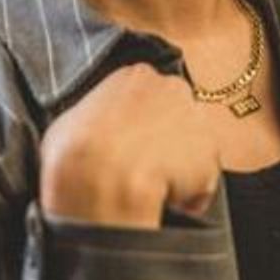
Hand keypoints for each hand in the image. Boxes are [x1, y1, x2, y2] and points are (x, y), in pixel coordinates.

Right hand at [39, 64, 221, 229]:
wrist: (102, 177)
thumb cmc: (75, 148)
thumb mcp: (69, 121)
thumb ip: (91, 117)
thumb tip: (92, 134)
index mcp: (136, 75)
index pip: (145, 94)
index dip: (136, 123)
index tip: (126, 143)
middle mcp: (173, 88)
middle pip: (173, 114)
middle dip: (161, 139)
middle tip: (138, 166)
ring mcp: (196, 120)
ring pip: (189, 147)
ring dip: (175, 167)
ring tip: (149, 191)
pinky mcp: (211, 156)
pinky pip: (200, 181)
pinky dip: (187, 195)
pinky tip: (164, 205)